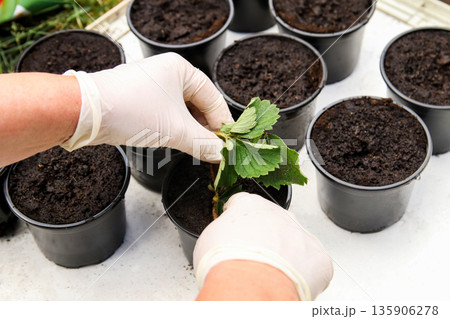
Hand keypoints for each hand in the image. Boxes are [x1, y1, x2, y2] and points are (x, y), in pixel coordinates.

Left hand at [61, 53, 232, 161]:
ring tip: (196, 148)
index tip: (228, 143)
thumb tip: (222, 155)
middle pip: (198, 104)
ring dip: (190, 130)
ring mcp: (152, 85)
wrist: (86, 113)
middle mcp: (168, 73)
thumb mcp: (175, 130)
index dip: (222, 123)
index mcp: (181, 70)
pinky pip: (166, 114)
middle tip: (213, 149)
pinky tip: (177, 143)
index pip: (213, 98)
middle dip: (205, 128)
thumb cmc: (132, 111)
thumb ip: (203, 144)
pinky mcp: (140, 99)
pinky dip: (174, 128)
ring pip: (182, 111)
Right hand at [193, 192, 333, 299]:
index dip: (238, 222)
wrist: (249, 286)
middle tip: (253, 261)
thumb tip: (222, 240)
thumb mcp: (208, 238)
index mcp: (250, 205)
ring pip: (295, 243)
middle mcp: (279, 214)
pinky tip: (289, 283)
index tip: (235, 235)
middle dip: (265, 240)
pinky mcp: (319, 258)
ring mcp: (301, 234)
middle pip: (273, 224)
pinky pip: (313, 265)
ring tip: (270, 277)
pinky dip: (304, 275)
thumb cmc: (226, 264)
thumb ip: (222, 231)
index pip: (244, 205)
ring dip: (286, 256)